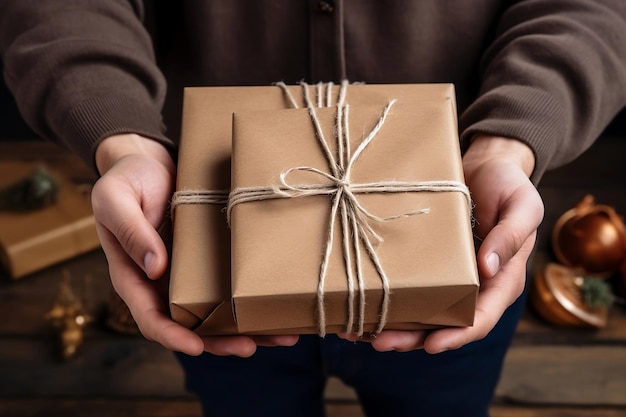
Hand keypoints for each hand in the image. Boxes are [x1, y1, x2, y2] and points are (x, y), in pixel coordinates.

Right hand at [93, 134, 297, 356]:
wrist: (151, 162)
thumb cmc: (127, 179)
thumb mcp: (116, 199)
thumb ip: (131, 231)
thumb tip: (155, 267)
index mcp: (134, 276)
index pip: (149, 318)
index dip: (172, 335)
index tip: (195, 347)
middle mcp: (163, 284)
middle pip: (190, 326)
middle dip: (219, 341)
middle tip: (249, 346)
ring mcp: (189, 275)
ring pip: (217, 312)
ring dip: (247, 327)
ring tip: (283, 335)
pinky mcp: (210, 261)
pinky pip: (230, 286)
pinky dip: (253, 299)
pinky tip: (280, 304)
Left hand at [340, 135, 543, 352]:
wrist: (486, 166)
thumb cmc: (509, 185)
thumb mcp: (522, 206)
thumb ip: (511, 236)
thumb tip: (489, 269)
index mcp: (501, 280)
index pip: (481, 318)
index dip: (458, 334)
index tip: (433, 345)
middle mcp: (473, 287)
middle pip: (442, 323)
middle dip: (412, 338)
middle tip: (381, 343)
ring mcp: (448, 277)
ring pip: (420, 312)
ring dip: (392, 325)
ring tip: (357, 332)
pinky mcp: (428, 262)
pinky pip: (409, 286)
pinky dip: (386, 298)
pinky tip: (359, 303)